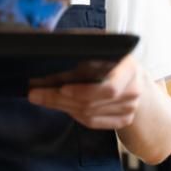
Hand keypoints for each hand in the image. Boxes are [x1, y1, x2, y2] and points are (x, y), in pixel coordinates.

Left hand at [28, 54, 144, 129]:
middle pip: (92, 102)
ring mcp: (130, 108)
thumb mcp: (100, 50)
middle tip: (35, 93)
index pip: (109, 88)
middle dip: (59, 98)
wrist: (135, 77)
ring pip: (89, 114)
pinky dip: (73, 114)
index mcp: (129, 67)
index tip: (62, 89)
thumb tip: (49, 48)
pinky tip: (60, 104)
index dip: (84, 91)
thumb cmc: (111, 59)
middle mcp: (133, 90)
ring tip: (41, 97)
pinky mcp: (123, 120)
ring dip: (62, 106)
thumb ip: (79, 50)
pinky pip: (92, 122)